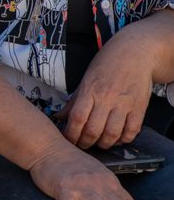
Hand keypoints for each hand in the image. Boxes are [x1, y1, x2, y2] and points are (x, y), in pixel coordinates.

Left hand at [64, 15, 169, 147]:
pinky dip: (123, 140)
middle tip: (82, 145)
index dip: (71, 134)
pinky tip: (117, 139)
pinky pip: (132, 131)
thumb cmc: (106, 66)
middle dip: (85, 143)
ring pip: (112, 134)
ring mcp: (124, 104)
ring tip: (98, 143)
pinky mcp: (139, 108)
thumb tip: (59, 117)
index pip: (77, 118)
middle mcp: (107, 98)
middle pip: (93, 130)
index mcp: (90, 90)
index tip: (68, 140)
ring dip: (104, 144)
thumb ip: (74, 100)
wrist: (134, 54)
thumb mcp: (85, 79)